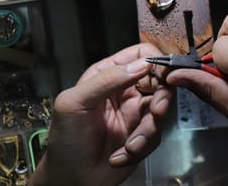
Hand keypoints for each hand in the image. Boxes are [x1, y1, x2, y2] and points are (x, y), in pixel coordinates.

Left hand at [30, 43, 172, 185]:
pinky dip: (142, 146)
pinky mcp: (144, 134)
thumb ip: (106, 80)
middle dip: (161, 98)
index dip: (154, 61)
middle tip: (156, 112)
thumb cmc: (65, 141)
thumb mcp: (74, 103)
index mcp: (108, 75)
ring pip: (162, 109)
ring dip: (148, 130)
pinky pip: (157, 134)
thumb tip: (142, 64)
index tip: (162, 76)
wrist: (71, 181)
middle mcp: (126, 90)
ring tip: (131, 145)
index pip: (139, 55)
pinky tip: (121, 155)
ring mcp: (136, 112)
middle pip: (160, 80)